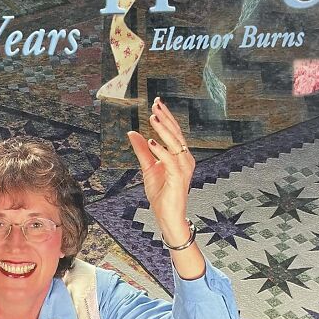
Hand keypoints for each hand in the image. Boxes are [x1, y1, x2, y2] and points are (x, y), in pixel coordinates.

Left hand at [127, 97, 194, 245]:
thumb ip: (142, 150)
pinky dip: (161, 150)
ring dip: (163, 130)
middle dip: (165, 118)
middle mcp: (185, 159)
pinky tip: (151, 141)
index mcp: (180, 155)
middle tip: (155, 105)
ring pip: (175, 143)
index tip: (157, 103)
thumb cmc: (161, 193)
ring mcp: (184, 168)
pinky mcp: (179, 177)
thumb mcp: (148, 168)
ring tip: (153, 118)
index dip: (166, 117)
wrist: (167, 215)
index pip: (173, 131)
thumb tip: (133, 133)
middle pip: (176, 134)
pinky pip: (171, 160)